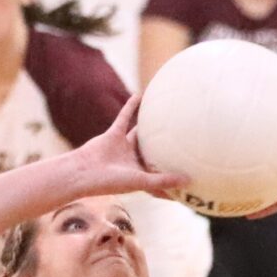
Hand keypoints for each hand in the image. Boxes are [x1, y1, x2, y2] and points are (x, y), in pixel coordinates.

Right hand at [74, 96, 188, 197]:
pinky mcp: (113, 135)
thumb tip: (189, 181)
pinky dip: (131, 106)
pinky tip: (141, 95)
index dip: (174, 175)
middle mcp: (133, 162)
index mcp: (140, 176)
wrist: (84, 172)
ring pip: (140, 134)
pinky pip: (125, 117)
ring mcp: (123, 148)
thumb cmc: (111, 182)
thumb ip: (164, 180)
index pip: (161, 176)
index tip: (191, 171)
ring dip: (150, 126)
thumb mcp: (141, 181)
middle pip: (153, 154)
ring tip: (164, 114)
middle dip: (165, 150)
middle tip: (183, 140)